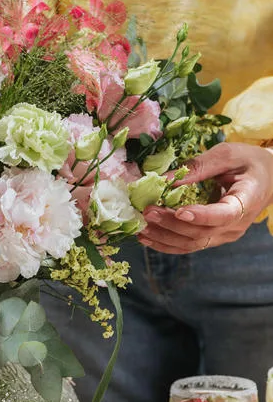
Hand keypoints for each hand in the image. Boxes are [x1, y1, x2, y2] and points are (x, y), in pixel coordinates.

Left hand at [138, 142, 272, 253]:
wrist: (267, 179)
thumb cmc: (249, 162)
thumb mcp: (228, 155)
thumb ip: (198, 166)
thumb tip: (164, 179)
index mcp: (246, 201)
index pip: (225, 215)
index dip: (201, 216)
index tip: (179, 212)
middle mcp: (236, 225)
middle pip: (202, 233)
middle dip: (171, 224)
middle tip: (147, 211)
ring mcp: (224, 235)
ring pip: (192, 244)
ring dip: (164, 237)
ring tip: (141, 227)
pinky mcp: (213, 237)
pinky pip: (188, 246)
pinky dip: (166, 243)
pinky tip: (146, 238)